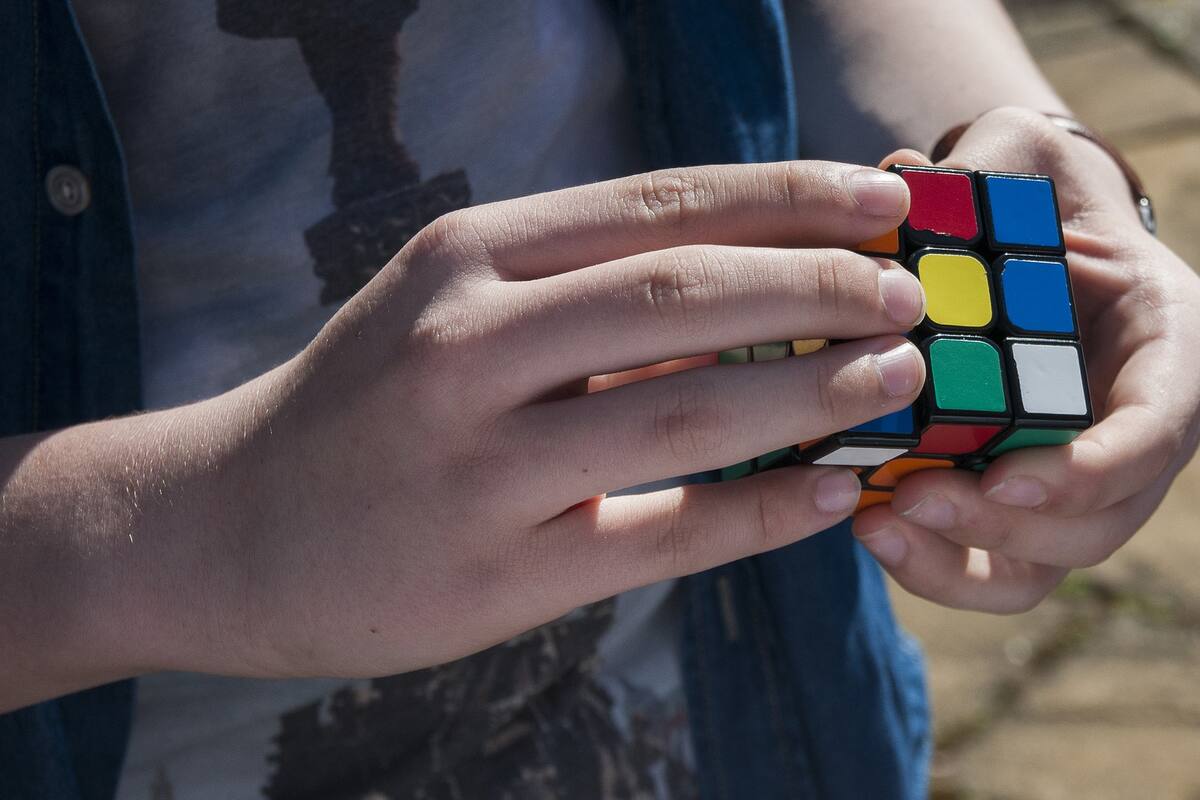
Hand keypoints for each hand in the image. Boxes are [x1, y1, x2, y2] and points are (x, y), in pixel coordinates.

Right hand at [183, 161, 931, 677]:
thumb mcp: (442, 307)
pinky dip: (764, 512)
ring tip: (895, 378)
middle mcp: (468, 346)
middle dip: (822, 286)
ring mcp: (480, 464)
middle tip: (906, 296)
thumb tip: (742, 282)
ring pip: (690, 409)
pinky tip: (832, 495)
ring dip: (814, 391)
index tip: (879, 200)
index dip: (789, 196)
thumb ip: (575, 290)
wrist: (225, 526)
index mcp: (466, 260)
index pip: (661, 203)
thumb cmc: (357, 405)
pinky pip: (666, 534)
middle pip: (688, 292)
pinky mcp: (499, 573)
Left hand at [853, 107, 1199, 612]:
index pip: (1159, 427)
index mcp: (1164, 342)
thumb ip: (987, 165)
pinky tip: (867, 524)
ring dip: (962, 562)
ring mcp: (1073, 473)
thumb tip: (899, 189)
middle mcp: (1130, 424)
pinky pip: (987, 562)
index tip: (1006, 480)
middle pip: (1101, 521)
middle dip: (1009, 528)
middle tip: (915, 499)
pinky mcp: (1011, 499)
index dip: (1094, 469)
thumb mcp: (1021, 156)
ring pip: (1043, 563)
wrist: (1017, 238)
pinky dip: (932, 563)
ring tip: (876, 524)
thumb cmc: (1031, 191)